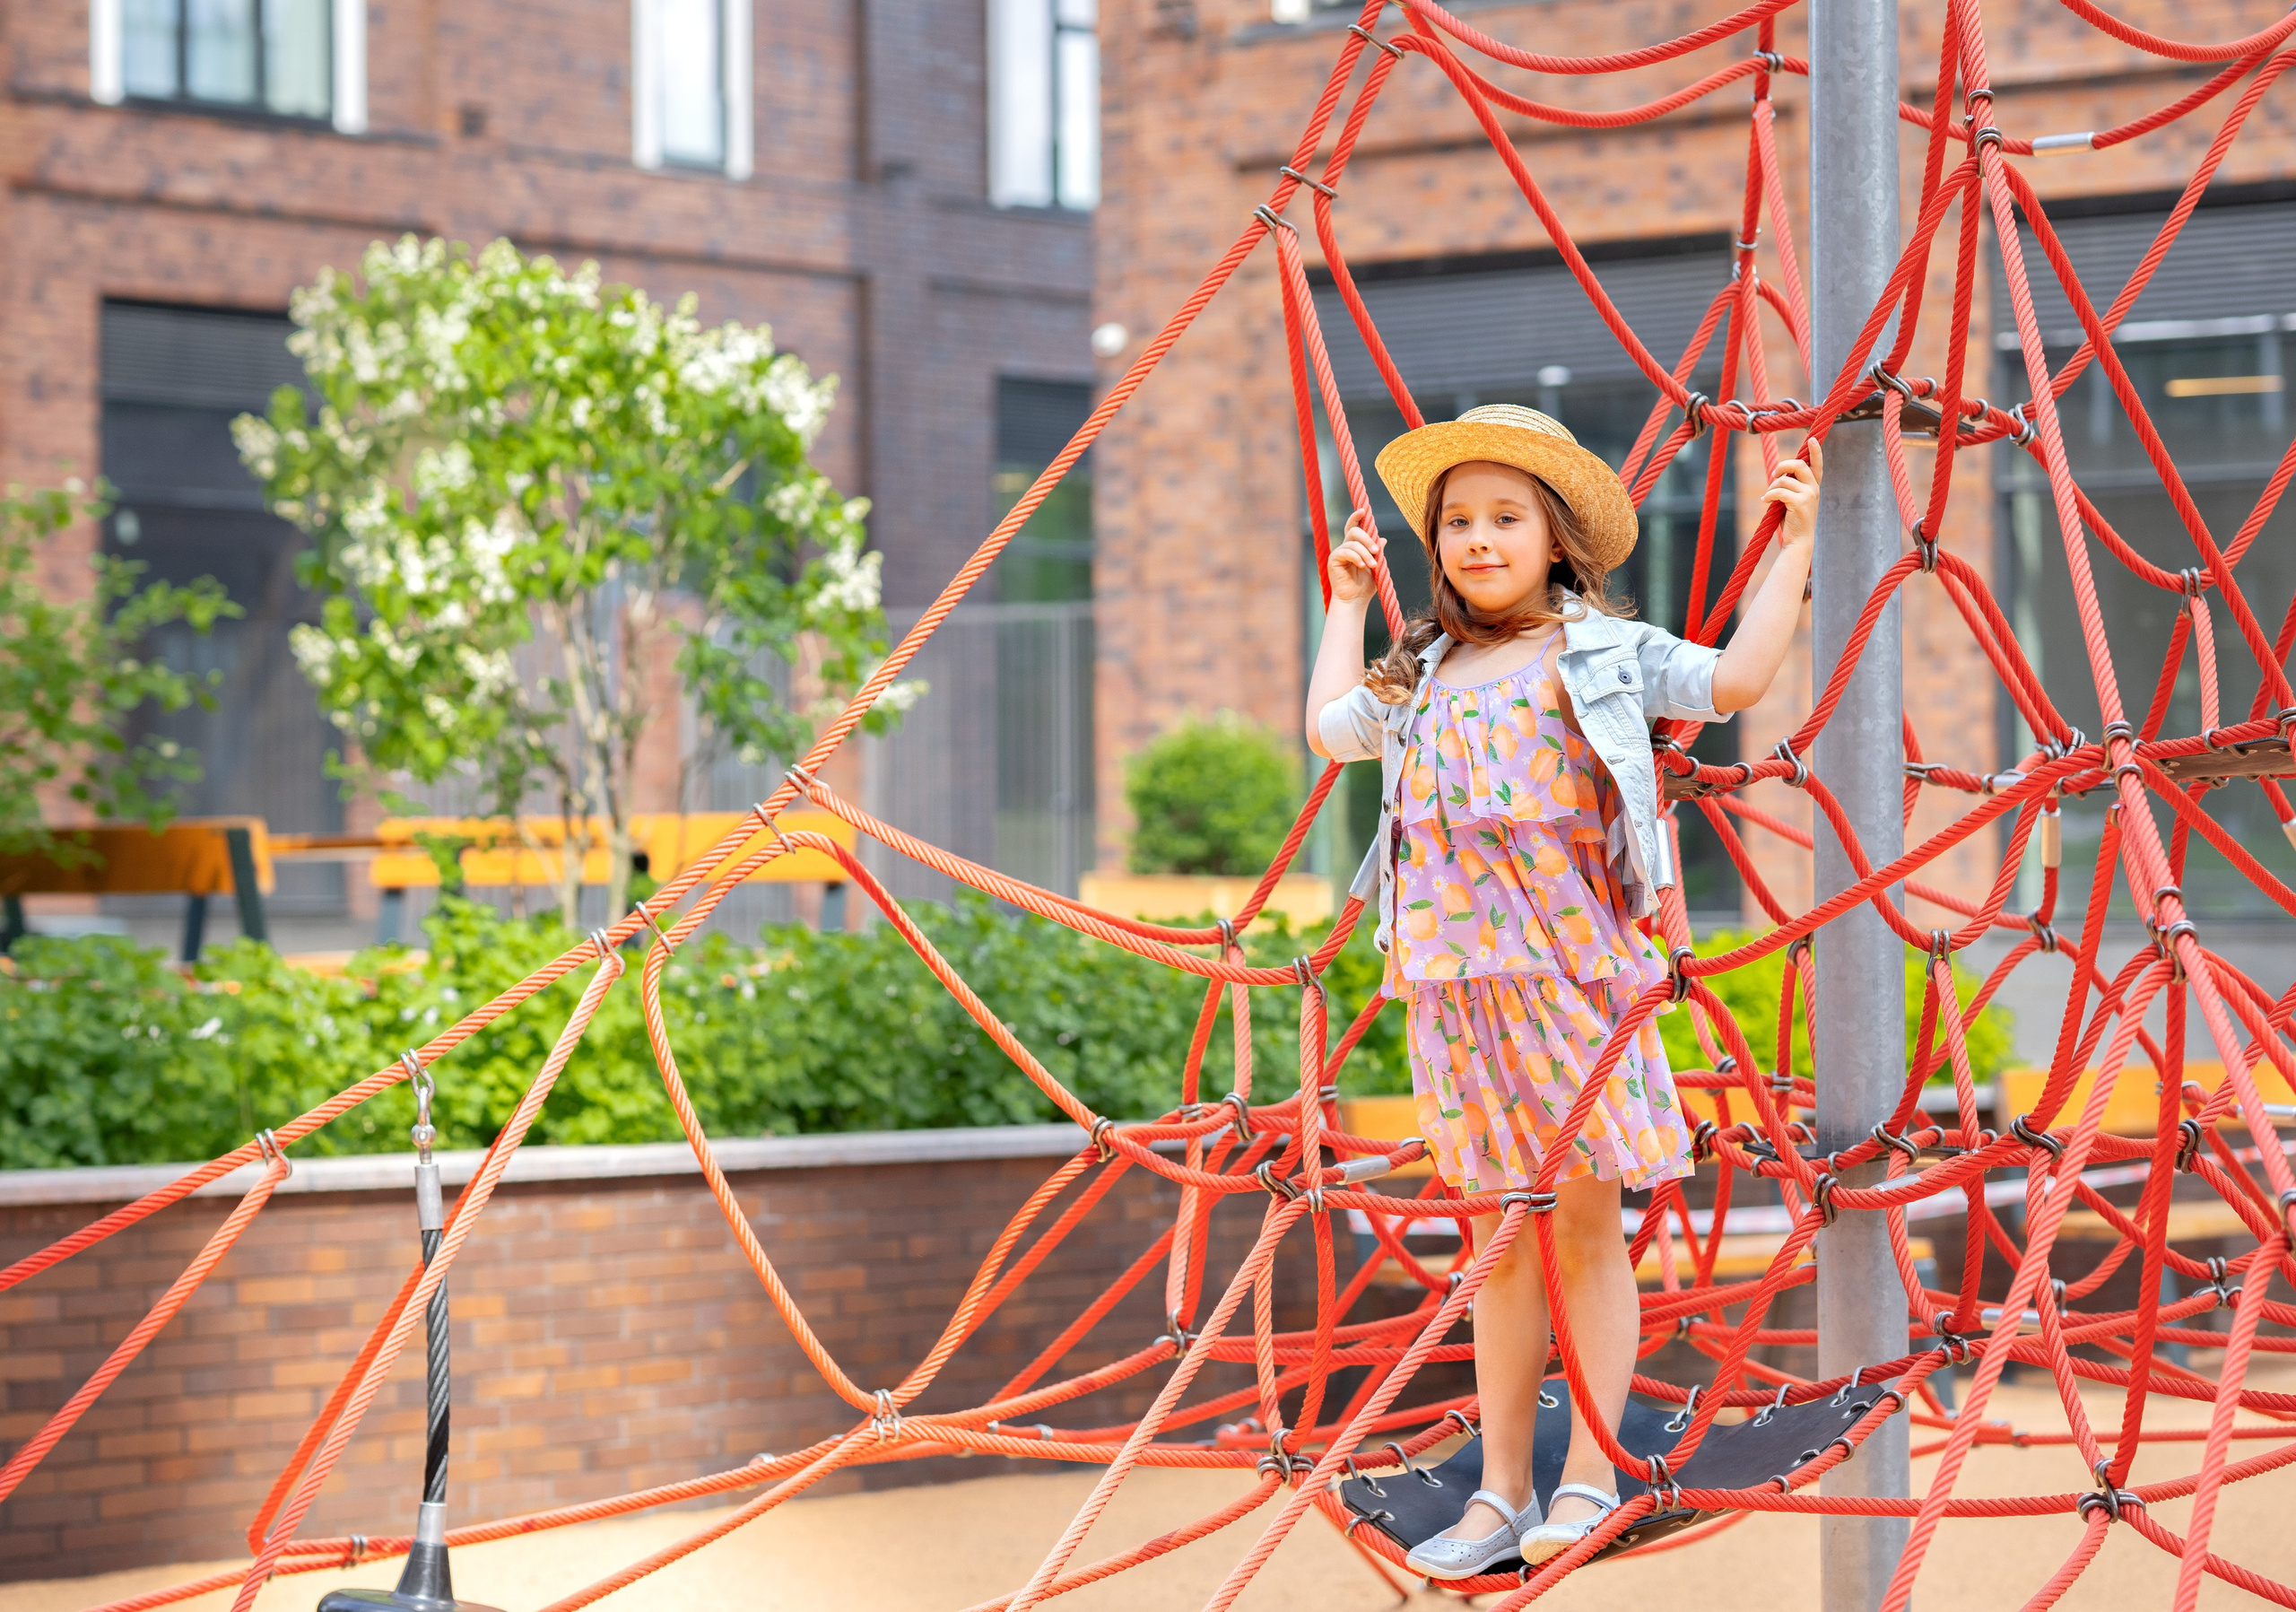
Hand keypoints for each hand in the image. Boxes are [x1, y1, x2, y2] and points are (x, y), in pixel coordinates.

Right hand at [1328, 510, 1383, 604]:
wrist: (1355, 601)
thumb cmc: (1364, 586)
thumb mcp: (1376, 566)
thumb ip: (1377, 553)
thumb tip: (1383, 539)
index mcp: (1354, 547)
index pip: (1353, 528)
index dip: (1357, 518)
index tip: (1363, 511)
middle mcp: (1345, 547)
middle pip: (1354, 531)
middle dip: (1367, 538)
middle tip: (1376, 551)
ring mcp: (1338, 553)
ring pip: (1352, 542)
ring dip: (1365, 552)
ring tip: (1373, 565)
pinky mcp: (1333, 560)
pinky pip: (1346, 551)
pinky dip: (1356, 557)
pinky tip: (1362, 566)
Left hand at [1762, 437, 1821, 551]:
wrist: (1798, 541)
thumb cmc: (1793, 520)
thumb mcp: (1794, 500)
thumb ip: (1791, 486)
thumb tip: (1779, 473)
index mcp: (1814, 487)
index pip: (1817, 465)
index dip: (1815, 451)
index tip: (1812, 439)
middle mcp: (1814, 489)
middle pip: (1799, 465)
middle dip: (1783, 466)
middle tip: (1774, 474)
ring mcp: (1809, 495)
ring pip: (1784, 480)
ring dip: (1772, 486)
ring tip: (1768, 496)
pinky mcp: (1800, 503)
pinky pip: (1779, 491)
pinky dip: (1769, 495)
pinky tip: (1765, 501)